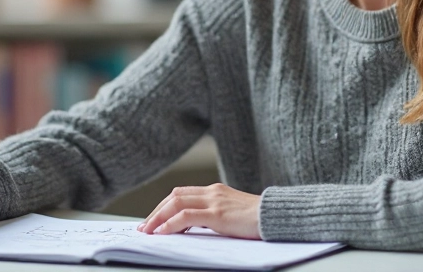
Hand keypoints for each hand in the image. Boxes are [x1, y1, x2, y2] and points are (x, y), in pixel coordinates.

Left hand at [138, 183, 260, 238]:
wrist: (277, 216)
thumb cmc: (258, 219)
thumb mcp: (233, 214)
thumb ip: (215, 215)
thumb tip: (196, 226)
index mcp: (216, 191)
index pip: (182, 194)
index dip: (164, 206)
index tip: (154, 219)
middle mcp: (212, 192)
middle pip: (174, 197)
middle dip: (156, 212)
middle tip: (145, 227)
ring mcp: (214, 201)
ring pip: (176, 204)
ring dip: (158, 217)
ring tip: (148, 231)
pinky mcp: (217, 214)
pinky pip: (186, 217)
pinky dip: (170, 223)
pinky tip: (162, 232)